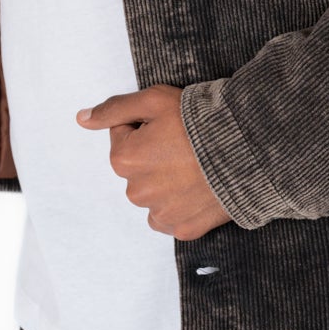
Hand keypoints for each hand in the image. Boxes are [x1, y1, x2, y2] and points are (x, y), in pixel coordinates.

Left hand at [75, 84, 233, 240]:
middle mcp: (135, 192)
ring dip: (167, 180)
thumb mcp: (153, 100)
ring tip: (196, 164)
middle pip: (138, 167)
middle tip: (185, 144)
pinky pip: (172, 215)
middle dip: (154, 155)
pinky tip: (200, 186)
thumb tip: (81, 119)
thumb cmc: (199, 121)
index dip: (147, 125)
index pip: (124, 136)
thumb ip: (114, 110)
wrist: (247, 150)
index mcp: (123, 159)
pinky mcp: (183, 229)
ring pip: (154, 193)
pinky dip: (182, 203)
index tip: (170, 125)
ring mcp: (160, 213)